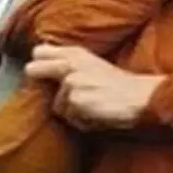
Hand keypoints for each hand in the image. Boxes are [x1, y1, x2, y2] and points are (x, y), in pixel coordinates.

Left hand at [24, 44, 163, 130]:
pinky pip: (70, 118)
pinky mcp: (75, 100)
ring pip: (56, 105)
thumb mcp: (91, 65)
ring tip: (91, 107)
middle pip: (33, 68)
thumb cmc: (117, 85)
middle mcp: (69, 64)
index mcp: (74, 53)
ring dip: (70, 111)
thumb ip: (69, 64)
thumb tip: (43, 67)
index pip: (40, 51)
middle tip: (54, 91)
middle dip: (37, 79)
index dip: (38, 63)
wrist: (139, 96)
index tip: (38, 71)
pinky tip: (96, 115)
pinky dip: (81, 121)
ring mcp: (71, 82)